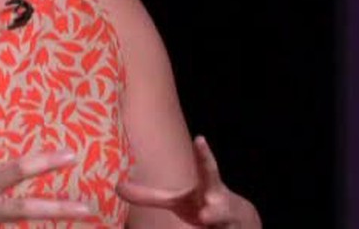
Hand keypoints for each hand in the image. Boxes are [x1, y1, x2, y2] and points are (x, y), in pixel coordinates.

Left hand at [116, 136, 261, 227]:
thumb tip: (116, 186)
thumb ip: (148, 196)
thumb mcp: (176, 201)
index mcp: (209, 189)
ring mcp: (230, 224)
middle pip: (220, 209)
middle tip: (205, 214)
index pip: (206, 169)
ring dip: (214, 225)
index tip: (200, 139)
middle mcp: (222, 207)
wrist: (241, 222)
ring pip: (221, 228)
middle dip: (214, 212)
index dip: (203, 155)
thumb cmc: (202, 205)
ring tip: (205, 220)